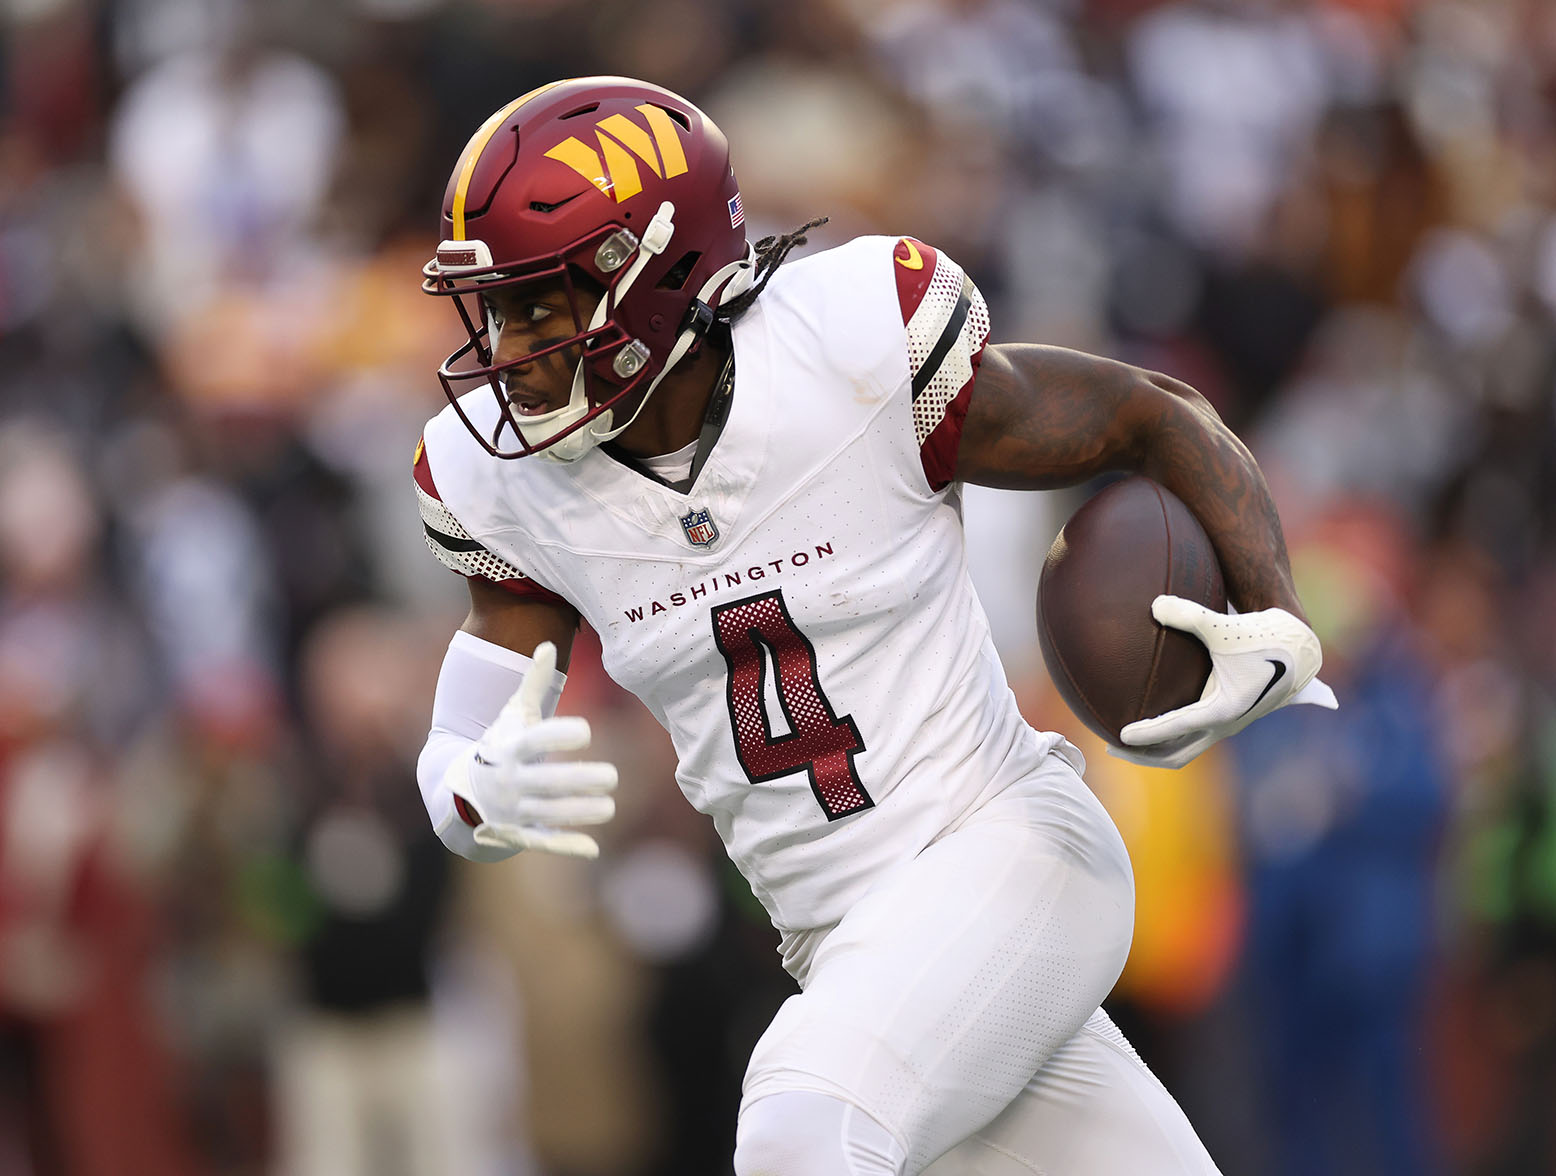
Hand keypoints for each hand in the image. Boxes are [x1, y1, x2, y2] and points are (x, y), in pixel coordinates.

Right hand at [451, 642, 618, 857]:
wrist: (457, 791)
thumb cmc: (498, 744)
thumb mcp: (511, 715)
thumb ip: (532, 683)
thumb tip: (547, 645)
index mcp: (508, 747)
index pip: (534, 740)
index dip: (559, 735)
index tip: (587, 731)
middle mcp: (509, 779)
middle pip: (546, 781)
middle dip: (579, 780)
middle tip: (612, 776)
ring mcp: (511, 809)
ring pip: (547, 813)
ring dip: (579, 811)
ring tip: (609, 805)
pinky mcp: (516, 833)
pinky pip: (540, 842)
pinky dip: (564, 846)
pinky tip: (592, 848)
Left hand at [1108, 595, 1338, 769]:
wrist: (1300, 646)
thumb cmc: (1263, 635)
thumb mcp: (1225, 626)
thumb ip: (1190, 615)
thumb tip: (1155, 605)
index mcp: (1224, 709)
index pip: (1176, 728)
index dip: (1146, 734)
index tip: (1119, 736)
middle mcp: (1226, 724)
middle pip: (1178, 754)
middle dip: (1145, 756)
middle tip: (1112, 748)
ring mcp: (1228, 723)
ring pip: (1187, 748)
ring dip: (1157, 750)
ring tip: (1126, 742)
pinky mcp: (1229, 716)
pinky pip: (1195, 735)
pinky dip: (1172, 736)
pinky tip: (1154, 717)